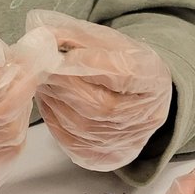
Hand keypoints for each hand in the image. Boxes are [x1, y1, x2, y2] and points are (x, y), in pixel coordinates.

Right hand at [0, 23, 57, 191]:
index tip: (23, 63)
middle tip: (26, 76)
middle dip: (22, 92)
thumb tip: (6, 57)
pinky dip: (16, 131)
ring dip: (20, 111)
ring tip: (13, 94)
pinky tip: (8, 115)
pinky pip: (8, 152)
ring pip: (9, 135)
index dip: (10, 77)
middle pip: (0, 116)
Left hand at [28, 10, 171, 170]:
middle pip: (99, 104)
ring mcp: (125, 142)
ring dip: (53, 98)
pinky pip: (69, 139)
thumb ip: (78, 36)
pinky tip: (49, 98)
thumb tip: (44, 36)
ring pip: (80, 123)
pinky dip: (52, 116)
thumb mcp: (109, 41)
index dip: (88, 63)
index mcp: (154, 79)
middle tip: (40, 65)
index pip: (124, 73)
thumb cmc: (121, 62)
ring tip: (43, 78)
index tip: (60, 53)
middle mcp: (145, 117)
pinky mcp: (102, 157)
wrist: (138, 97)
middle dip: (62, 82)